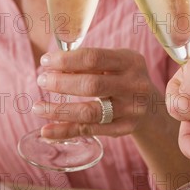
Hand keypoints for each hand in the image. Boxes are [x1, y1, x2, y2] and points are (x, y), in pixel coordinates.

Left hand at [32, 47, 155, 138]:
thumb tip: (52, 65)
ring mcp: (130, 110)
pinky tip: (46, 131)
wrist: (152, 106)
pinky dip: (65, 131)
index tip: (46, 61)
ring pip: (90, 112)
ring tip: (37, 107)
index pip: (94, 58)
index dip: (66, 60)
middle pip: (92, 85)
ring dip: (59, 111)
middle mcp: (133, 85)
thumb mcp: (116, 62)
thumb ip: (91, 62)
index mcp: (130, 61)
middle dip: (61, 83)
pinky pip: (90, 131)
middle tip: (41, 81)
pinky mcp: (123, 129)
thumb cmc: (124, 77)